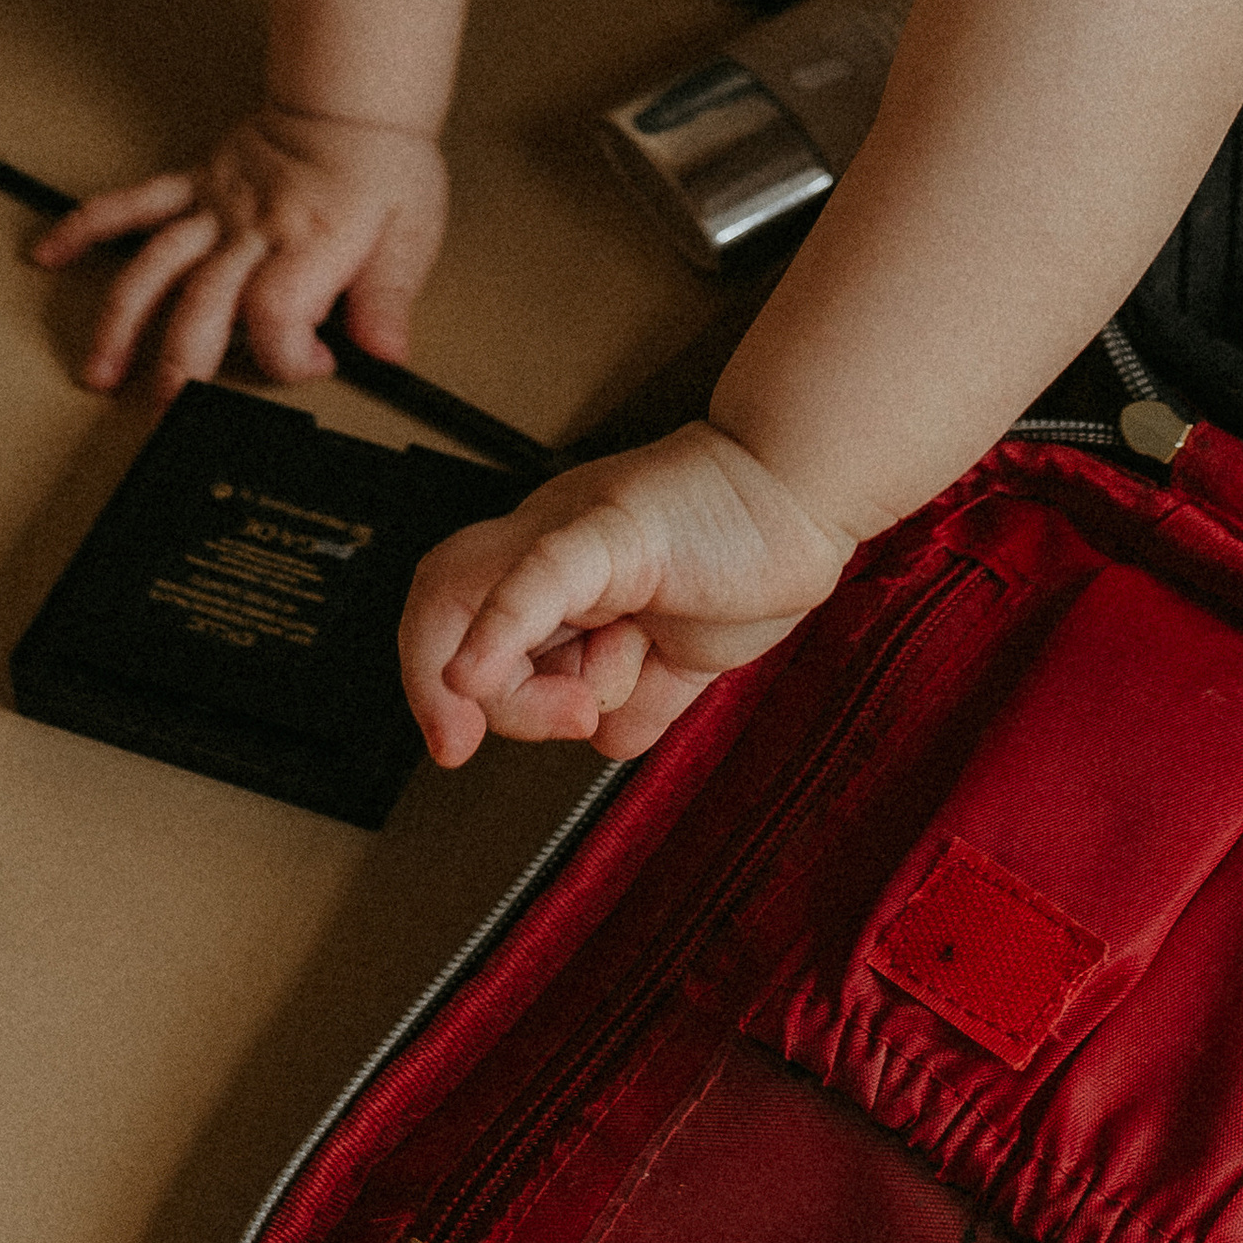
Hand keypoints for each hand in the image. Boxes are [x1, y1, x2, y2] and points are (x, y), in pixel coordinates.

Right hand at [30, 108, 448, 400]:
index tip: (312, 365)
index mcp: (307, 243)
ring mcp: (213, 208)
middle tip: (164, 413)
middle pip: (202, 305)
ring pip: (154, 267)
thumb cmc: (381, 164)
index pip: (277, 316)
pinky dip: (85, 226)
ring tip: (97, 370)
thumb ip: (389, 299)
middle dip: (179, 366)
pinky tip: (49, 253)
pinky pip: (131, 204)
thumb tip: (386, 353)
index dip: (289, 358)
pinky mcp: (191, 186)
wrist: (351, 100)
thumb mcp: (411, 234)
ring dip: (121, 322)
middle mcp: (251, 229)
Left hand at [398, 423, 856, 766]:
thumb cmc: (752, 554)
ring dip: (527, 686)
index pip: (448, 621)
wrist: (811, 492)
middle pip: (441, 612)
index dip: (431, 689)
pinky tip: (473, 672)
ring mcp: (570, 527)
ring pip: (479, 601)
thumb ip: (637, 700)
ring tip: (608, 685)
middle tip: (567, 721)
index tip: (455, 749)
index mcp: (553, 573)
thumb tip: (602, 737)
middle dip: (484, 699)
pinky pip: (537, 576)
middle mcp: (543, 542)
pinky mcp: (614, 527)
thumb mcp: (683, 658)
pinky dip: (498, 628)